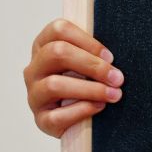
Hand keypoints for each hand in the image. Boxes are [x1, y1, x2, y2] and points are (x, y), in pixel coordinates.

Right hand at [23, 19, 123, 137]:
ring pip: (54, 85)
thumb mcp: (92, 62)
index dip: (87, 41)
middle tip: (117, 78)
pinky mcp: (41, 120)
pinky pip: (57, 115)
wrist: (84, 121)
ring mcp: (34, 95)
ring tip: (114, 94)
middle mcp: (34, 69)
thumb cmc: (91, 82)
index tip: (110, 56)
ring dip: (91, 89)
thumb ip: (96, 52)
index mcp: (45, 46)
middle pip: (56, 53)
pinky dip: (82, 110)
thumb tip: (113, 54)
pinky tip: (99, 107)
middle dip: (92, 65)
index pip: (58, 29)